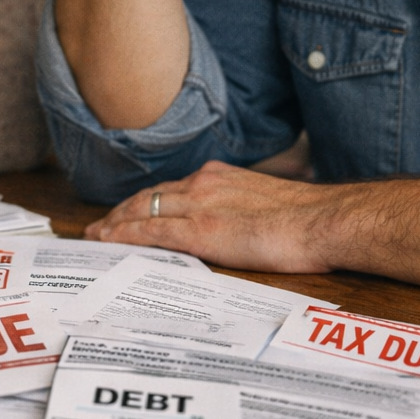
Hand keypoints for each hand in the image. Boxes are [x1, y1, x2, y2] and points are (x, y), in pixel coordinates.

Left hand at [85, 161, 333, 272]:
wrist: (324, 220)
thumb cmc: (309, 218)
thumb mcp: (267, 203)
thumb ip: (243, 208)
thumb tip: (239, 224)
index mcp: (220, 177)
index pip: (170, 188)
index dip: (144, 201)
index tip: (127, 211)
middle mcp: (203, 184)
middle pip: (148, 196)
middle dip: (120, 211)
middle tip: (98, 226)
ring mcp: (200, 206)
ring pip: (142, 211)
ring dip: (115, 223)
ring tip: (95, 236)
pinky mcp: (201, 231)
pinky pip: (152, 231)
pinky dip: (126, 235)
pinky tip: (109, 242)